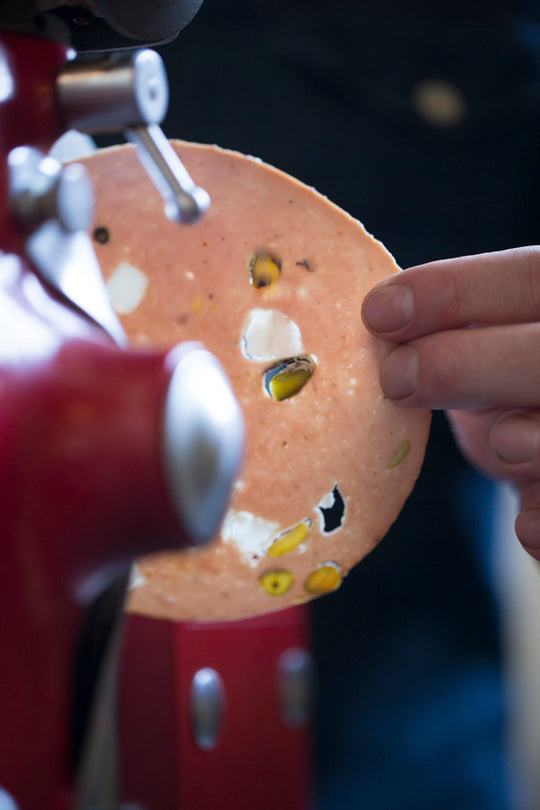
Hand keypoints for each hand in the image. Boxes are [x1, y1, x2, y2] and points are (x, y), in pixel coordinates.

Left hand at [361, 246, 539, 560]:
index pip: (532, 277)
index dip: (461, 290)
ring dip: (535, 440)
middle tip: (397, 379)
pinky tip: (528, 528)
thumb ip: (457, 334)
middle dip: (474, 362)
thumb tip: (381, 325)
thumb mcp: (491, 348)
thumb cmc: (512, 387)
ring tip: (497, 445)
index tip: (379, 311)